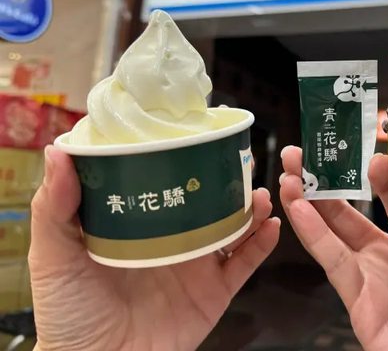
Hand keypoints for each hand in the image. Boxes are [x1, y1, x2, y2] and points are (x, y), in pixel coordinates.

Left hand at [29, 147, 279, 350]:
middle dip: (229, 179)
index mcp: (142, 225)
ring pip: (234, 228)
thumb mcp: (55, 255)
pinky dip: (262, 245)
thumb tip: (59, 151)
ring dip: (252, 207)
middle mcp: (173, 240)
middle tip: (242, 158)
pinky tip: (271, 225)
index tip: (201, 136)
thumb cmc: (70, 312)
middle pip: (209, 202)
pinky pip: (245, 265)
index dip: (188, 160)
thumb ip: (55, 207)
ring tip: (261, 191)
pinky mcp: (213, 293)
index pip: (169, 184)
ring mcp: (196, 266)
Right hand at [279, 146, 387, 350]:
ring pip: (337, 225)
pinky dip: (311, 232)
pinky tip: (296, 203)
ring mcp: (375, 273)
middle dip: (339, 172)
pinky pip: (331, 260)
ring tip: (293, 163)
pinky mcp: (359, 298)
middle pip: (361, 203)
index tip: (383, 134)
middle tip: (323, 141)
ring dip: (313, 194)